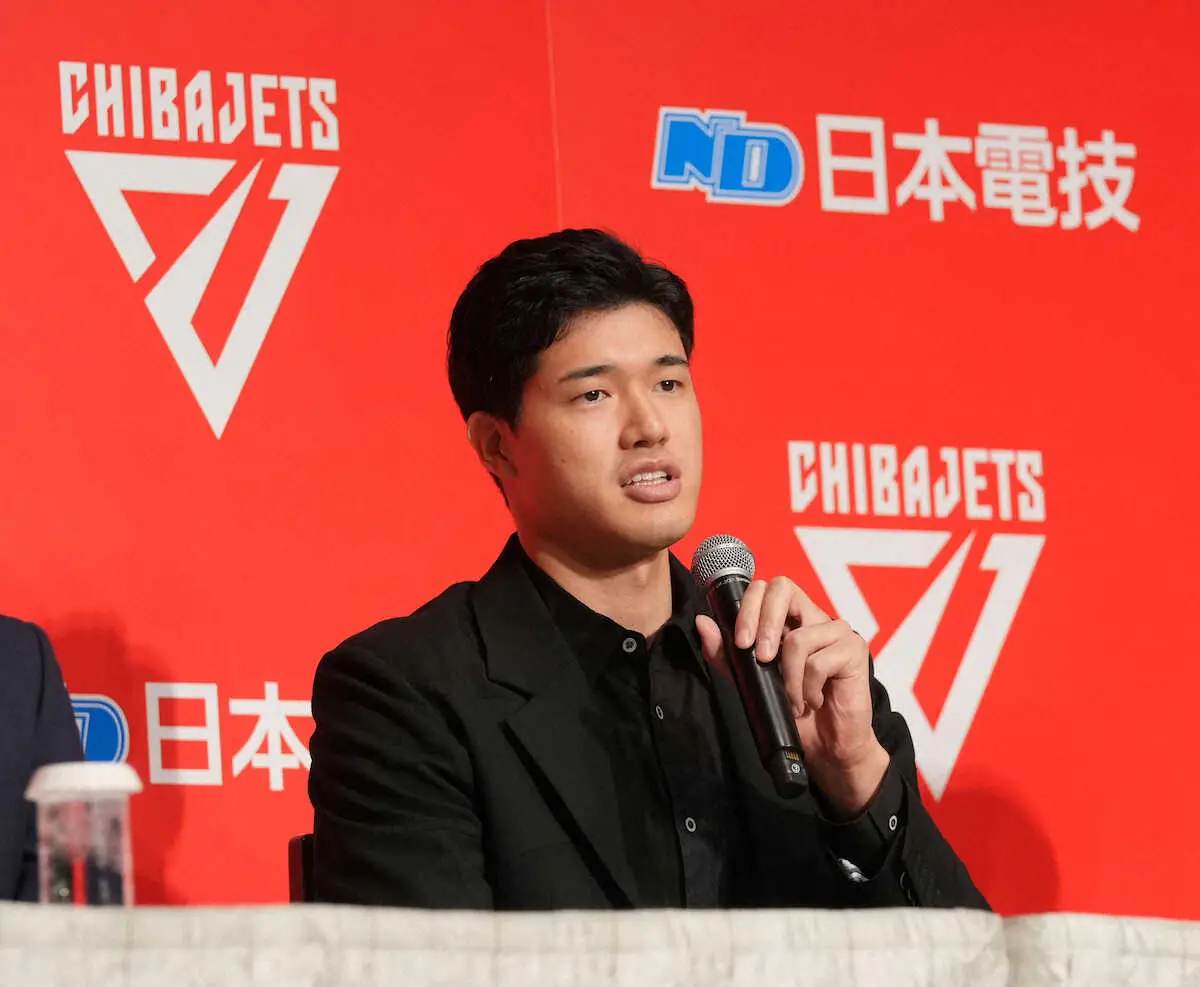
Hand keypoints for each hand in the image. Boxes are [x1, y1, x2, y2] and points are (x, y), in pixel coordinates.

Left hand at [696, 577, 888, 817]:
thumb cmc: (792, 712)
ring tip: (794, 699)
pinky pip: (819, 662)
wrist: (826, 747)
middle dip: (764, 623)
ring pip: (799, 638)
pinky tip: (813, 701)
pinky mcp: (854, 650)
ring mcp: (837, 631)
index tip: (740, 642)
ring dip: (789, 678)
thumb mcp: (750, 681)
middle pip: (783, 587)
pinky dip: (808, 689)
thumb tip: (703, 622)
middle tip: (760, 658)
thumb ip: (726, 654)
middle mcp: (813, 618)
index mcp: (790, 619)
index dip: (749, 606)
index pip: (766, 588)